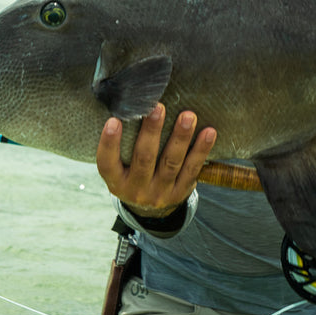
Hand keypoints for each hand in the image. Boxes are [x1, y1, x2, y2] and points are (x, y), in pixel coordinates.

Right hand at [96, 103, 215, 217]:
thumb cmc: (132, 175)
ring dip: (180, 137)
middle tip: (158, 108)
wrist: (151, 210)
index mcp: (116, 181)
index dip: (109, 143)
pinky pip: (192, 169)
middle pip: (144, 158)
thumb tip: (128, 104)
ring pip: (171, 163)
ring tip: (188, 116)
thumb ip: (122, 145)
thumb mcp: (120, 168)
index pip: (107, 163)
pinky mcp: (181, 192)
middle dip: (152, 131)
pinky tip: (208, 132)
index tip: (113, 120)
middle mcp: (136, 189)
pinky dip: (201, 150)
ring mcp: (160, 193)